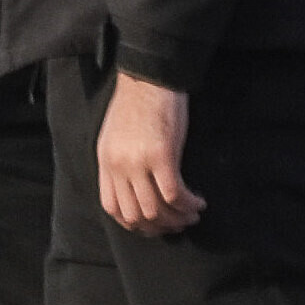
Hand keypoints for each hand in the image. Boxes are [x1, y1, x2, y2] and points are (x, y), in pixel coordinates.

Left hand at [96, 71, 205, 238]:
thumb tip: (134, 188)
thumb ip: (119, 162)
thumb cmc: (137, 104)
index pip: (112, 207)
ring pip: (156, 209)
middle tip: (177, 224)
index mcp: (106, 162)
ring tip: (192, 214)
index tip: (152, 225)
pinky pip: (174, 193)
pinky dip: (188, 204)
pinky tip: (198, 202)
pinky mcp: (162, 156)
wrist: (150, 79)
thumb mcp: (115, 136)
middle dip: (159, 226)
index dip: (133, 223)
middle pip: (136, 214)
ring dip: (177, 218)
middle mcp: (119, 166)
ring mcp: (139, 162)